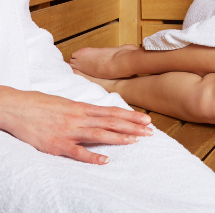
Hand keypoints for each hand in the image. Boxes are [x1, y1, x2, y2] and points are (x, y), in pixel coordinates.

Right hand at [0, 86, 152, 164]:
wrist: (14, 107)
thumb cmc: (39, 104)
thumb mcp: (65, 102)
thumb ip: (82, 109)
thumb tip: (98, 113)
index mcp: (80, 107)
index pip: (111, 112)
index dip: (130, 116)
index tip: (146, 119)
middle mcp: (78, 118)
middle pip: (110, 122)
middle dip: (132, 127)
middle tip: (150, 131)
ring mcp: (68, 131)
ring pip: (98, 134)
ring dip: (119, 138)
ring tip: (135, 141)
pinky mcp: (56, 144)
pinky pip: (77, 152)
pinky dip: (92, 157)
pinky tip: (106, 160)